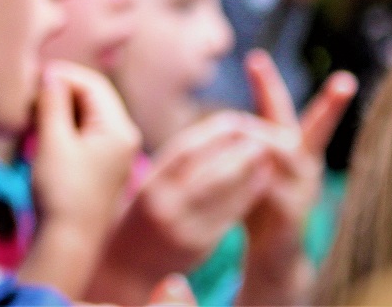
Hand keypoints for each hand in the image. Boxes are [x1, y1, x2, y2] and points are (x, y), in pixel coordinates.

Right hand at [31, 61, 141, 234]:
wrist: (68, 241)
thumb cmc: (61, 191)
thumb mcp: (53, 141)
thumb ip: (53, 103)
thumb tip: (50, 74)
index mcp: (118, 129)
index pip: (92, 83)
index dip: (61, 75)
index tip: (31, 79)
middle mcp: (123, 137)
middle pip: (92, 96)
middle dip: (60, 91)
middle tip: (28, 96)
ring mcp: (114, 152)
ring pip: (86, 114)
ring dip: (59, 108)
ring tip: (30, 114)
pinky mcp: (102, 164)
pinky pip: (84, 132)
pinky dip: (63, 126)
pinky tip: (40, 132)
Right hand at [84, 110, 279, 303]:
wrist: (124, 271)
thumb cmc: (136, 224)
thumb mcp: (142, 191)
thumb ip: (169, 168)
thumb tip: (208, 136)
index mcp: (147, 186)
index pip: (183, 150)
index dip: (213, 132)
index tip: (236, 120)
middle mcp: (162, 205)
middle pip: (206, 168)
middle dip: (237, 147)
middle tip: (260, 133)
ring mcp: (182, 227)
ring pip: (222, 191)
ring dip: (249, 168)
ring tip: (267, 152)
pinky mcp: (199, 246)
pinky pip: (230, 215)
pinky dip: (249, 194)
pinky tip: (262, 181)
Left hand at [235, 50, 356, 305]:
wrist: (270, 254)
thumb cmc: (257, 204)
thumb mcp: (248, 168)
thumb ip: (242, 147)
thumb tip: (221, 119)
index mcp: (288, 148)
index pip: (276, 109)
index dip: (267, 83)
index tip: (256, 56)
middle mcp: (303, 164)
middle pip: (314, 127)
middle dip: (332, 105)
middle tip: (347, 81)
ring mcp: (304, 187)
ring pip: (288, 153)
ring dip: (264, 140)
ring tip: (238, 128)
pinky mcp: (296, 213)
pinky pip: (277, 188)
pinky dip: (258, 177)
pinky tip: (245, 172)